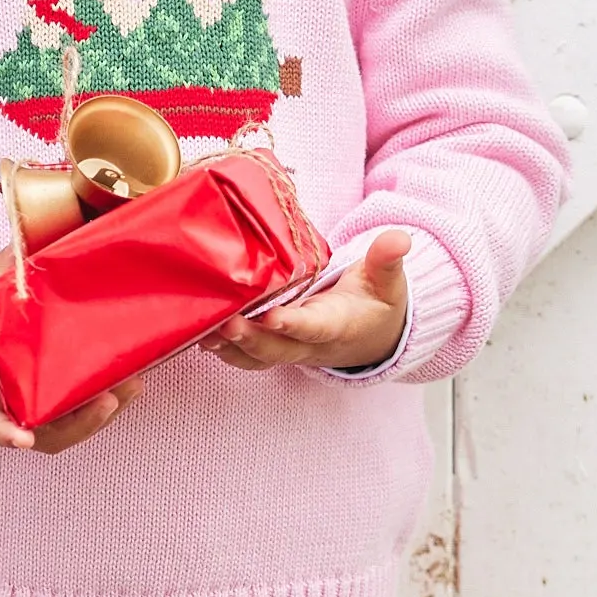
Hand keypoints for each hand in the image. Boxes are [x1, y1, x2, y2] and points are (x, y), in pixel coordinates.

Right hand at [0, 254, 144, 453]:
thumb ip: (1, 275)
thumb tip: (24, 238)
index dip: (2, 431)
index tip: (20, 439)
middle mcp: (12, 412)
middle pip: (47, 430)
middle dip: (80, 419)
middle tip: (107, 398)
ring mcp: (38, 419)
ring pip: (74, 427)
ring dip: (105, 410)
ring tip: (133, 382)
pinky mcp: (62, 414)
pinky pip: (87, 417)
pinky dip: (112, 403)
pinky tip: (136, 379)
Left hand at [201, 228, 411, 374]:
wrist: (370, 337)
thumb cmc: (374, 304)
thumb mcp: (387, 281)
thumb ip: (387, 259)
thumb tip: (400, 239)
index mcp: (336, 325)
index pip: (313, 327)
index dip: (292, 324)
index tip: (272, 316)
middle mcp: (308, 344)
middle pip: (275, 349)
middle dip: (249, 339)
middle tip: (223, 324)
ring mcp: (287, 350)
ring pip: (254, 357)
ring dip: (228, 348)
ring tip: (200, 332)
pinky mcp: (271, 348)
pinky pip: (244, 355)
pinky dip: (222, 349)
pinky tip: (196, 333)